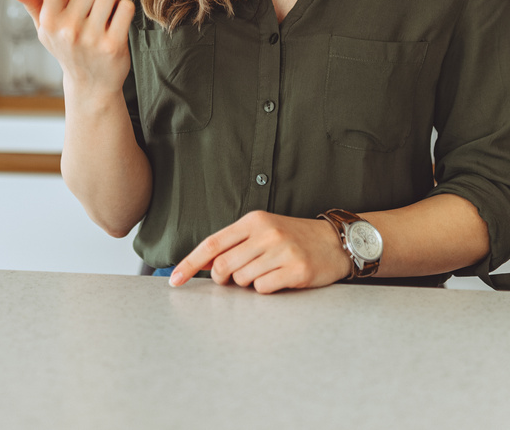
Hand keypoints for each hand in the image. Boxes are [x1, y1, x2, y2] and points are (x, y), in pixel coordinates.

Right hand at [4, 0, 134, 99]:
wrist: (91, 86)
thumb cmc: (68, 49)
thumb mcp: (45, 27)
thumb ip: (32, 2)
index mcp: (49, 19)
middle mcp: (67, 28)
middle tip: (93, 7)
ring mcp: (90, 38)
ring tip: (105, 16)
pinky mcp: (113, 46)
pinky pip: (126, 7)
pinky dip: (125, 11)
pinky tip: (117, 25)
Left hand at [168, 211, 353, 292]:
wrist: (335, 242)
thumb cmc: (294, 238)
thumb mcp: (262, 231)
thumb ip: (233, 244)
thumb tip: (200, 264)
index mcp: (253, 221)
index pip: (212, 244)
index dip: (189, 263)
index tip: (175, 280)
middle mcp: (266, 233)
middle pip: (223, 266)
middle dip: (223, 279)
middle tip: (234, 278)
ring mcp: (282, 251)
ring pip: (242, 280)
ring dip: (248, 283)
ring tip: (266, 272)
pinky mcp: (297, 269)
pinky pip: (263, 289)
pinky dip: (266, 289)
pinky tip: (279, 279)